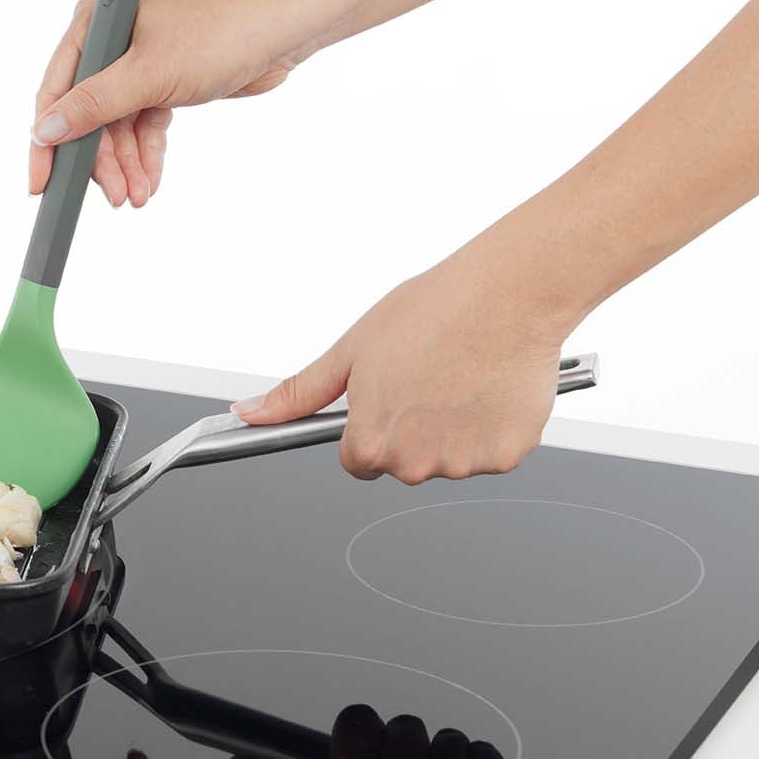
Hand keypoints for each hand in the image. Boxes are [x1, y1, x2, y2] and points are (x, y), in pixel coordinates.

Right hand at [28, 0, 328, 206]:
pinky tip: (151, 180)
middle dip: (100, 159)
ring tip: (138, 196)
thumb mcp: (148, 74)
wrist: (282, 29)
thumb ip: (93, 105)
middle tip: (114, 196)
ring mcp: (138, 61)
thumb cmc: (219, 33)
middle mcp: (111, 38)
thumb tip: (45, 130)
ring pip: (117, 126)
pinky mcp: (164, 80)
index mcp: (95, 21)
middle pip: (87, 114)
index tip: (42, 181)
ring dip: (126, 164)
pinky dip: (147, 154)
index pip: (57, 88)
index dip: (47, 138)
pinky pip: (143, 126)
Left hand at [234, 241, 574, 482]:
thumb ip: (300, 394)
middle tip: (427, 378)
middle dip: (410, 431)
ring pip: (448, 459)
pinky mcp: (508, 454)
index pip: (357, 461)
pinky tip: (488, 386)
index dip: (369, 427)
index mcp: (371, 442)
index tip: (389, 397)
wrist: (507, 294)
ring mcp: (465, 463)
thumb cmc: (433, 313)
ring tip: (460, 377)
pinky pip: (491, 452)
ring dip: (452, 429)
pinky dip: (491, 427)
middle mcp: (416, 464)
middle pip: (402, 464)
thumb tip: (250, 415)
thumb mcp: (351, 350)